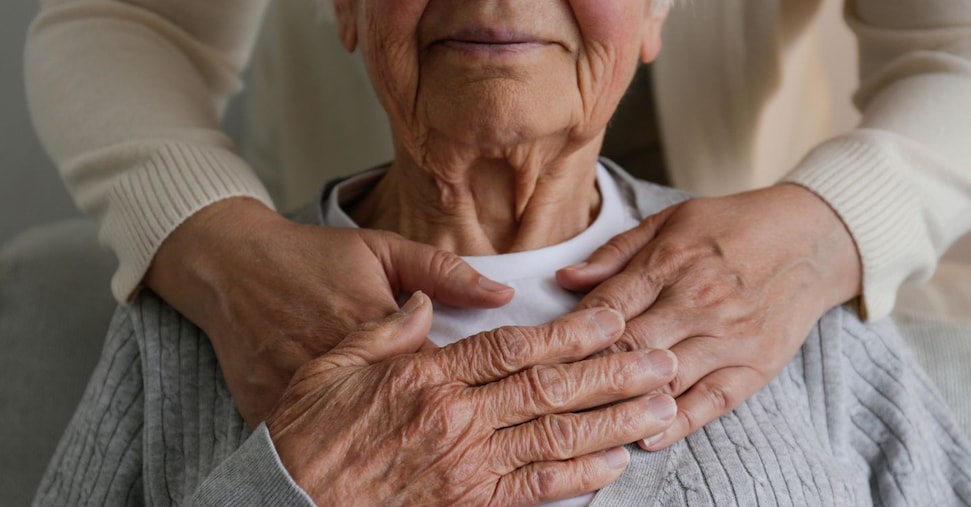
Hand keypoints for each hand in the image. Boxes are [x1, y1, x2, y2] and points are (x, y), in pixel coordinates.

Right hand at [145, 197, 513, 425]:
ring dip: (389, 446)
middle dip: (438, 427)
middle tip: (451, 432)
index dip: (467, 392)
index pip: (442, 375)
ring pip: (358, 436)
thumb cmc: (313, 256)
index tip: (485, 401)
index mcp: (380, 325)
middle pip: (405, 413)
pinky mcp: (267, 410)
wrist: (229, 266)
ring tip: (409, 449)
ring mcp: (299, 389)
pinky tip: (356, 457)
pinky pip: (308, 444)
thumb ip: (444, 273)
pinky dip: (333, 451)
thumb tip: (503, 293)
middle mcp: (342, 363)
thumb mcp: (383, 250)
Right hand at [268, 293, 678, 505]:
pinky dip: (579, 476)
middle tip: (660, 359)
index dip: (570, 333)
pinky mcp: (467, 506)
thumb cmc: (306, 434)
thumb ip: (387, 330)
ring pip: (555, 437)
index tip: (611, 320)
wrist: (289, 503)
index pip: (514, 347)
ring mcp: (465, 467)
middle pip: (550, 388)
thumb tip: (428, 306)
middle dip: (614, 372)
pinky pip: (535, 490)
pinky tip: (615, 460)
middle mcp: (456, 419)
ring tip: (660, 405)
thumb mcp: (332, 364)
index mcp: (427, 377)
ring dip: (613, 420)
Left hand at [557, 184, 860, 448]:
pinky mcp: (757, 364)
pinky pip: (711, 401)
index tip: (543, 352)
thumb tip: (564, 279)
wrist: (813, 237)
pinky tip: (645, 436)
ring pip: (665, 377)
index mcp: (672, 260)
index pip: (607, 306)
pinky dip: (677, 422)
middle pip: (629, 345)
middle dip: (585, 371)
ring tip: (584, 421)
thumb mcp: (671, 221)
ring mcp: (730, 335)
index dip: (569, 332)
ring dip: (623, 400)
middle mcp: (699, 300)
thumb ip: (615, 253)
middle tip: (550, 394)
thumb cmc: (732, 226)